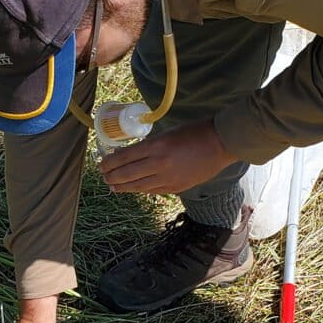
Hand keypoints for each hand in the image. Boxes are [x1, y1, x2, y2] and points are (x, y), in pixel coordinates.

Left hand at [100, 120, 234, 194]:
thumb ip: (148, 146)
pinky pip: (152, 191)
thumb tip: (129, 155)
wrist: (221, 143)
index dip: (109, 163)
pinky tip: (134, 189)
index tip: (101, 164)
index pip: (123, 158)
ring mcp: (167, 179)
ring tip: (113, 186)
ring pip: (137, 186)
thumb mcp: (166, 133)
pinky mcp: (176, 188)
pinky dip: (140, 189)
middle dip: (111, 177)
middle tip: (104, 177)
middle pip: (126, 175)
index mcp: (155, 146)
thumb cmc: (194, 132)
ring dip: (122, 187)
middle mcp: (158, 164)